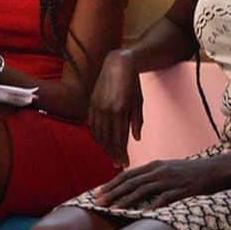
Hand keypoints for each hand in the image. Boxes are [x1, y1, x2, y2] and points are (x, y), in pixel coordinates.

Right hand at [88, 49, 142, 165]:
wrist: (117, 65)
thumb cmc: (132, 84)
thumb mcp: (138, 103)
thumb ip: (137, 122)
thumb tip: (136, 139)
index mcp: (119, 110)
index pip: (119, 138)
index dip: (122, 153)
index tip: (125, 164)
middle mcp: (105, 110)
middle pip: (107, 139)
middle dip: (113, 154)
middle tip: (119, 164)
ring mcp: (96, 107)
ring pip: (98, 134)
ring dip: (104, 147)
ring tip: (111, 155)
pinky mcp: (91, 104)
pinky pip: (91, 125)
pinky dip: (96, 136)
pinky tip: (102, 142)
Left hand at [92, 155, 227, 209]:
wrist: (217, 169)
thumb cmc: (190, 172)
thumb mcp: (167, 169)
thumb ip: (150, 176)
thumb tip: (132, 185)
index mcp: (154, 165)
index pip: (127, 175)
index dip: (110, 184)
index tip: (97, 193)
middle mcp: (159, 171)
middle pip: (130, 182)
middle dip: (112, 193)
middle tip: (98, 203)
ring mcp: (170, 180)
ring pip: (143, 190)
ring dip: (126, 200)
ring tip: (113, 210)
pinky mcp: (182, 190)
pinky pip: (164, 198)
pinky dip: (152, 206)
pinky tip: (141, 214)